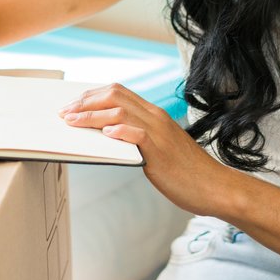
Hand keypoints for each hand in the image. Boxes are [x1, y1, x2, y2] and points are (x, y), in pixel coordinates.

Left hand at [59, 84, 237, 217]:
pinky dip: (119, 132)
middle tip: (65, 113)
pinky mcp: (161, 151)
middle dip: (85, 102)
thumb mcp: (159, 148)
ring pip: (120, 113)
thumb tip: (112, 138)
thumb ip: (139, 139)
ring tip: (72, 121)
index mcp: (155, 115)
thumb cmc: (187, 172)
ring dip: (91, 116)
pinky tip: (105, 135)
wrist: (214, 186)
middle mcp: (156, 118)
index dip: (93, 96)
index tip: (74, 104)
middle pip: (115, 96)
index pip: (119, 92)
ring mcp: (159, 133)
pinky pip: (138, 134)